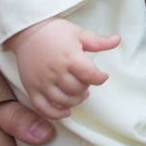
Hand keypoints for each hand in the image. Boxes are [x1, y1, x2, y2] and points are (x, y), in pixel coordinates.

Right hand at [6, 18, 120, 119]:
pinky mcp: (31, 88)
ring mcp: (42, 81)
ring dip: (75, 100)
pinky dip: (56, 114)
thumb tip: (118, 40)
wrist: (28, 32)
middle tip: (86, 82)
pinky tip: (66, 111)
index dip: (100, 78)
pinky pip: (43, 108)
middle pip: (77, 89)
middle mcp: (56, 71)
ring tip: (79, 94)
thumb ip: (98, 41)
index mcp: (70, 57)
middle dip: (86, 87)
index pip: (90, 75)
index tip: (102, 76)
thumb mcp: (79, 33)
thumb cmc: (56, 32)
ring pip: (63, 100)